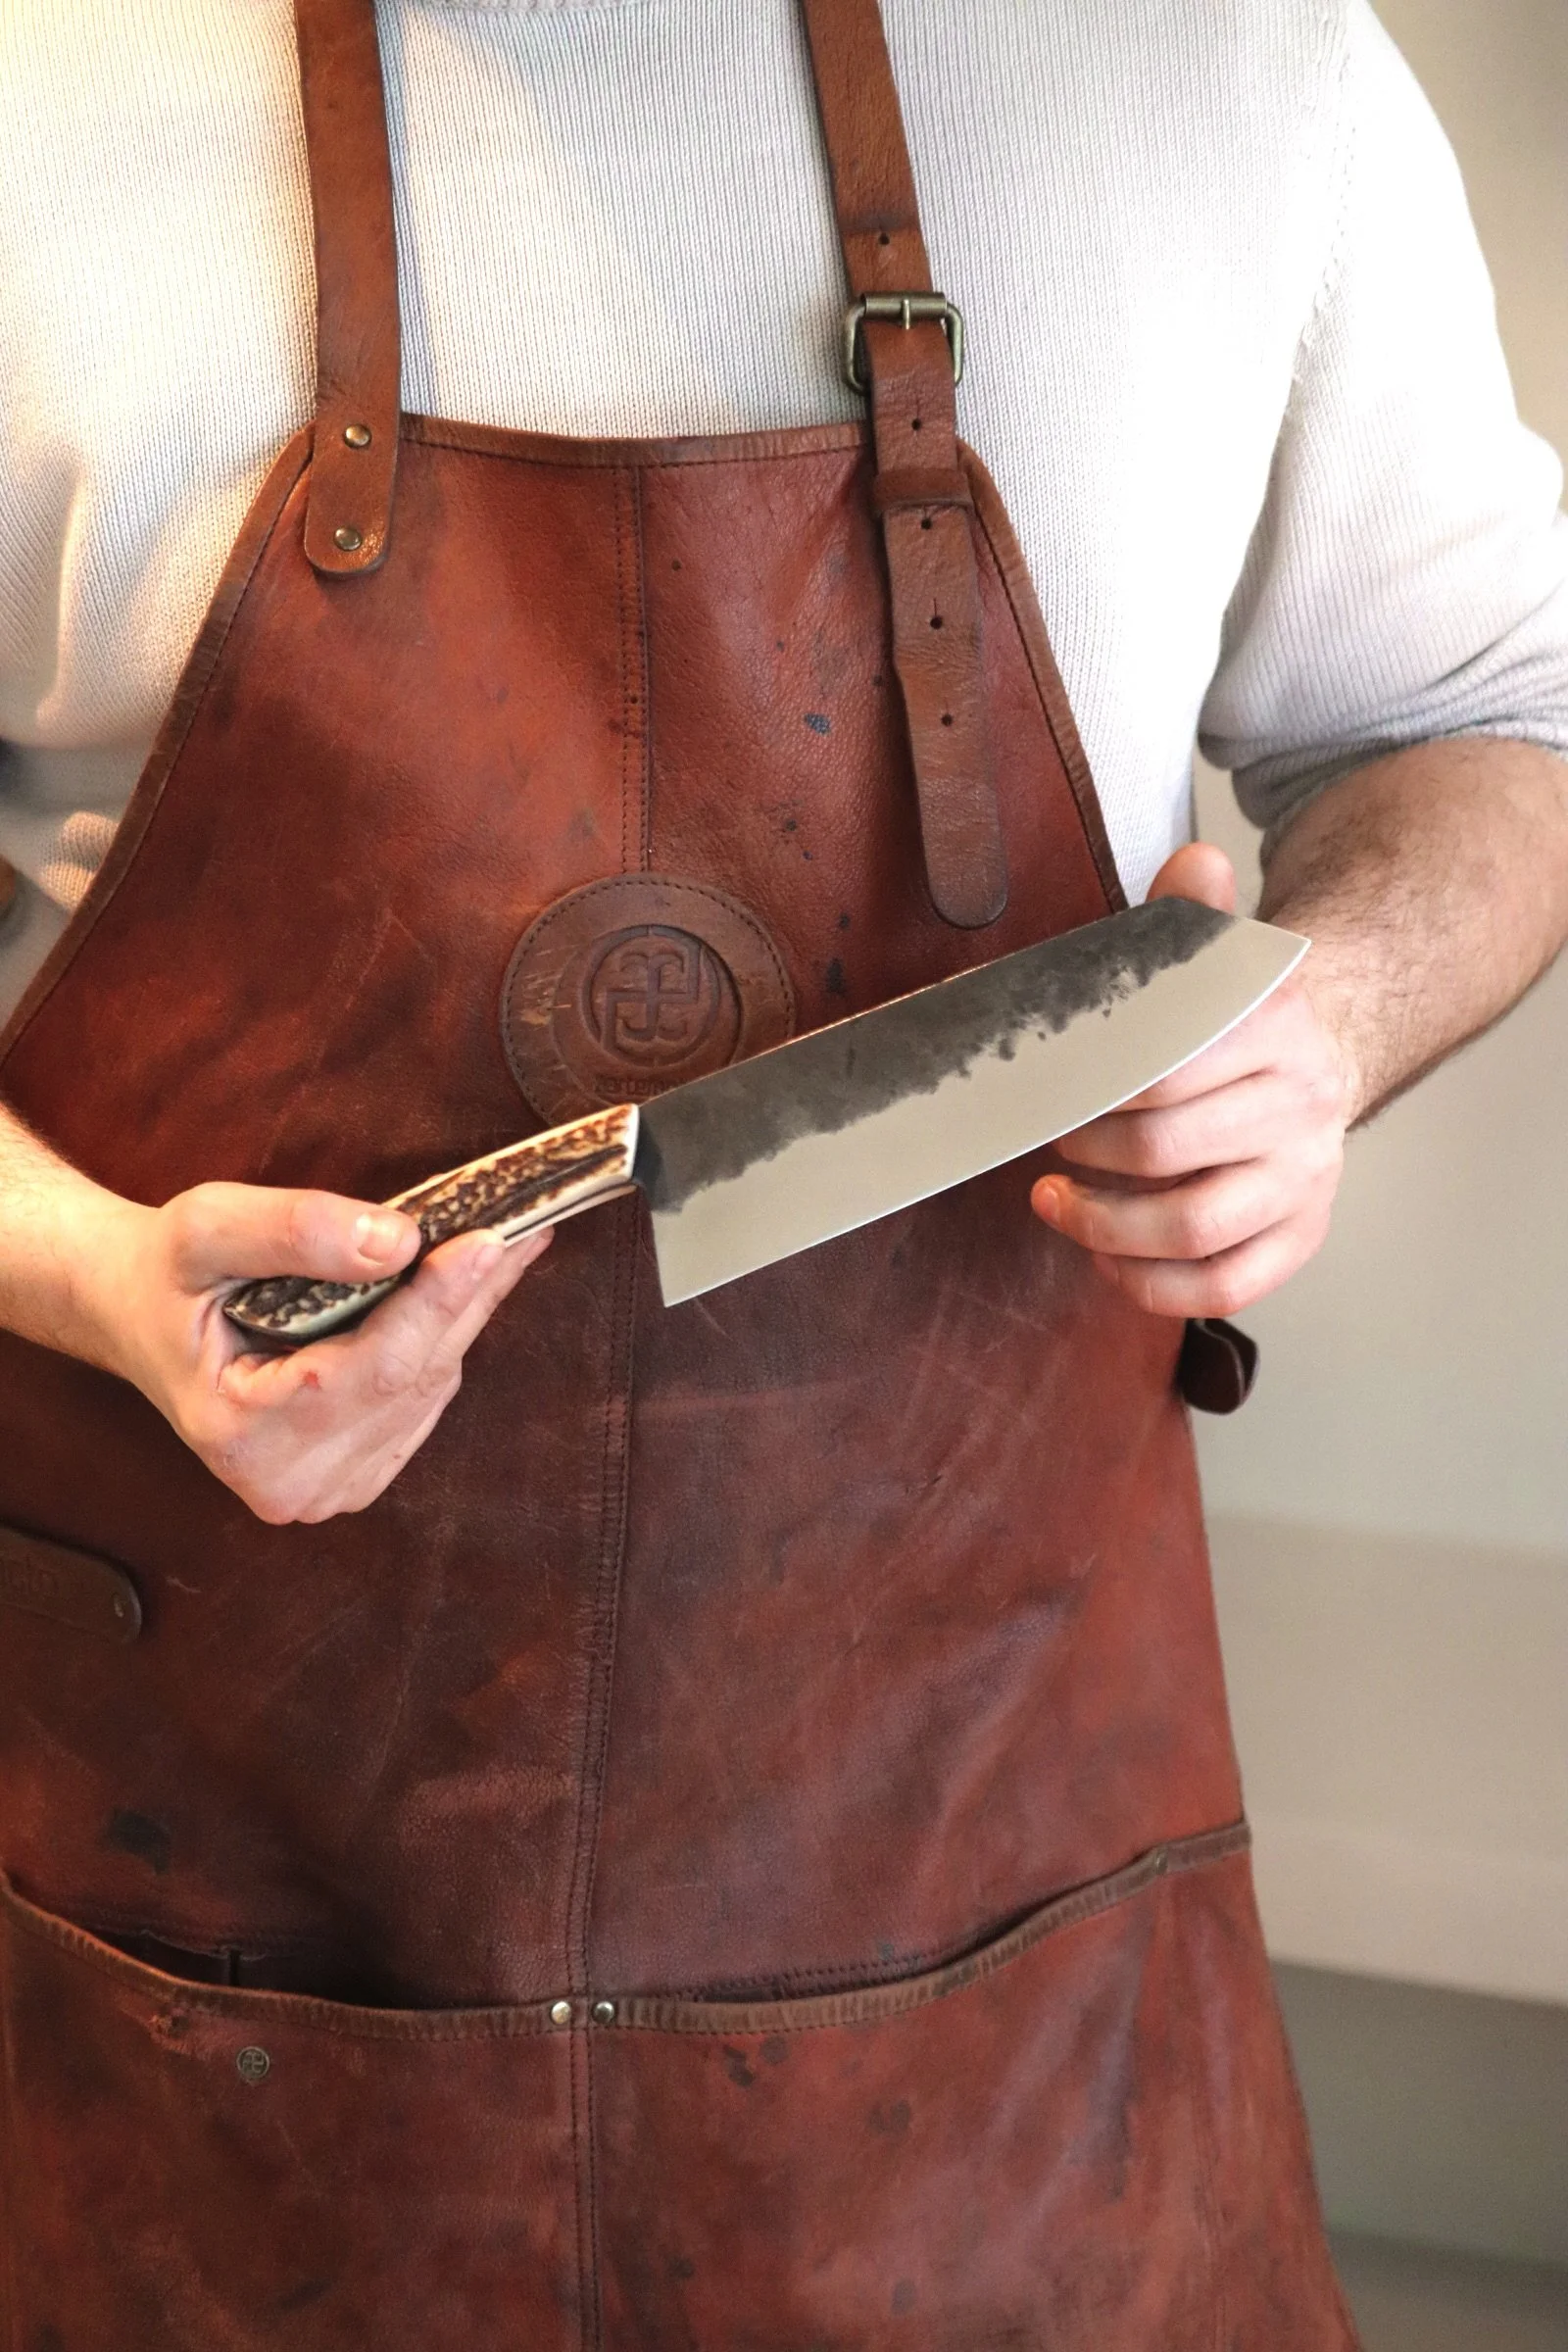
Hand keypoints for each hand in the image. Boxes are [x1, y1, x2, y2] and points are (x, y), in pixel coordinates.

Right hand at [79, 1181, 549, 1522]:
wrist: (137, 1315)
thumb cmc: (165, 1273)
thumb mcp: (203, 1228)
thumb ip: (293, 1231)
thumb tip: (398, 1241)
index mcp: (242, 1435)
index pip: (371, 1367)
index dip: (437, 1300)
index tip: (491, 1239)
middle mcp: (289, 1483)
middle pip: (413, 1379)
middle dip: (467, 1297)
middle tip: (523, 1224)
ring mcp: (327, 1491)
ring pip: (429, 1389)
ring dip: (463, 1314)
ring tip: (496, 1246)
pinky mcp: (355, 1478)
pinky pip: (423, 1401)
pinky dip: (442, 1340)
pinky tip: (460, 1288)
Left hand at [1030, 843, 1354, 1317]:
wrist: (1327, 1049)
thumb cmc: (1234, 1015)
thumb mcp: (1213, 956)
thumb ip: (1191, 914)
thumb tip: (1196, 861)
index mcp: (1276, 1029)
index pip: (1167, 1071)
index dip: (1093, 1091)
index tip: (1050, 1089)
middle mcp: (1302, 1107)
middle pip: (1169, 1153)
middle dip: (1089, 1155)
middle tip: (1049, 1142)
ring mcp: (1305, 1179)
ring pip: (1196, 1230)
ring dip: (1106, 1229)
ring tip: (1055, 1205)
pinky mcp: (1302, 1234)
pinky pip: (1227, 1285)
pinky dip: (1155, 1287)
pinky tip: (1108, 1261)